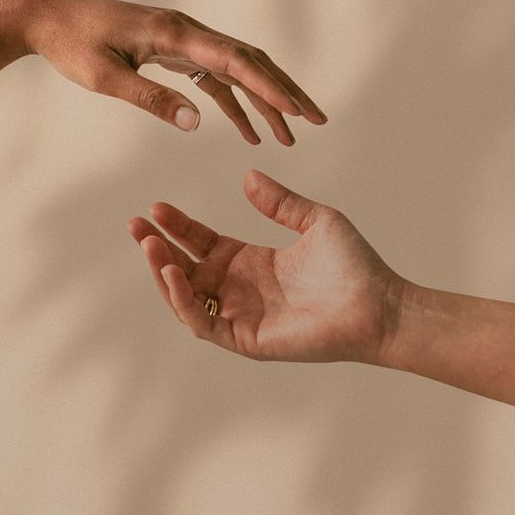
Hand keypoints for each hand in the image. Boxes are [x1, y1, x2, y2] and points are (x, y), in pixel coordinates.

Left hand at [13, 0, 326, 144]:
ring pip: (238, 70)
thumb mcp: (106, 78)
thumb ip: (150, 99)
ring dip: (265, 100)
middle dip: (285, 92)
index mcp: (174, 33)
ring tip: (289, 134)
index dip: (271, 88)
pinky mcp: (173, 51)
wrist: (48, 17)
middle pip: (250, 61)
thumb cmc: (73, 44)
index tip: (298, 112)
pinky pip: (214, 78)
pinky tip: (247, 131)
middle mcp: (186, 31)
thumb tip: (196, 123)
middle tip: (317, 120)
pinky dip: (234, 102)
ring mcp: (183, 40)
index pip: (235, 61)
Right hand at [128, 170, 402, 362]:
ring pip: (186, 298)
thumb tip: (248, 176)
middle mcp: (240, 290)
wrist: (377, 304)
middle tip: (137, 224)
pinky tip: (176, 273)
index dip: (178, 226)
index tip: (156, 207)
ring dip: (163, 273)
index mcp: (251, 262)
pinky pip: (204, 322)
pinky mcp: (246, 339)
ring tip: (150, 245)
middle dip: (158, 248)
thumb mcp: (316, 220)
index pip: (202, 243)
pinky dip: (184, 300)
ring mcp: (241, 316)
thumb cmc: (355, 267)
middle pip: (185, 268)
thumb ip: (281, 202)